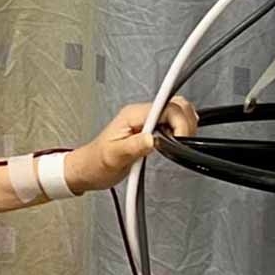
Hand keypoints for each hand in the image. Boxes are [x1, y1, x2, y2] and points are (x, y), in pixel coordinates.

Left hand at [66, 98, 199, 193]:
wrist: (88, 169)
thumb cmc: (96, 163)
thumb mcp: (114, 157)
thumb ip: (134, 146)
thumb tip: (153, 139)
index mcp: (133, 115)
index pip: (166, 108)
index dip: (180, 122)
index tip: (181, 139)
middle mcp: (141, 114)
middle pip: (176, 105)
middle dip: (186, 123)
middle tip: (183, 143)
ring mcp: (146, 121)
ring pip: (176, 112)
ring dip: (184, 127)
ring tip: (178, 145)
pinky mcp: (150, 130)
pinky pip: (172, 124)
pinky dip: (179, 132)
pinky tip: (174, 145)